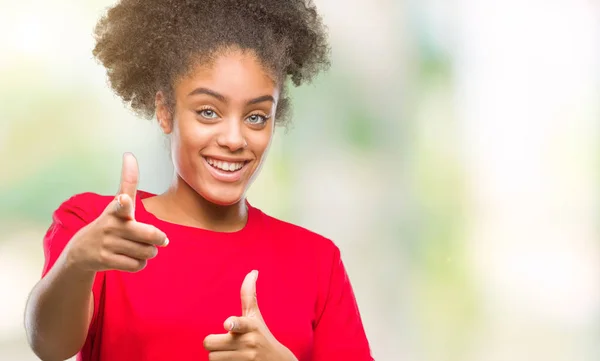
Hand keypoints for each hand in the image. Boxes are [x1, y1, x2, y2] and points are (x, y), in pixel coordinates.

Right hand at [65, 152, 168, 272]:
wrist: (80, 251)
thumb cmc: (109, 222)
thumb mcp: (116, 203)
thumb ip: (128, 182)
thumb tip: (129, 154)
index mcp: (116, 210)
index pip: (121, 203)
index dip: (123, 202)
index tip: (123, 200)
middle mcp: (111, 226)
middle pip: (150, 236)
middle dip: (158, 240)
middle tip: (160, 240)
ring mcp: (107, 244)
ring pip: (147, 252)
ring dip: (149, 252)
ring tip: (138, 248)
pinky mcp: (105, 260)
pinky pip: (138, 265)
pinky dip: (140, 264)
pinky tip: (130, 258)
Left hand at [203, 271, 297, 360]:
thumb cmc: (262, 335)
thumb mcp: (256, 316)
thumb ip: (249, 294)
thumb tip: (253, 271)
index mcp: (250, 326)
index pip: (238, 323)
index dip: (233, 323)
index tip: (228, 324)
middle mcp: (248, 343)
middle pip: (210, 342)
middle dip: (213, 344)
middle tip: (223, 343)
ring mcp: (244, 359)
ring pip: (212, 357)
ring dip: (218, 356)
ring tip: (231, 354)